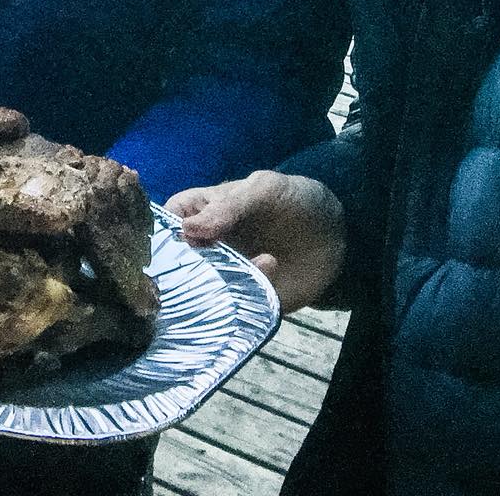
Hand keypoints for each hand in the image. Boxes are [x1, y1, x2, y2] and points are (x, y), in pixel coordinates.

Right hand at [165, 170, 346, 313]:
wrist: (338, 232)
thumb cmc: (292, 199)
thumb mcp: (263, 189)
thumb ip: (228, 206)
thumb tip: (187, 230)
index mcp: (200, 212)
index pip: (166, 224)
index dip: (162, 234)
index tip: (176, 242)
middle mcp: (204, 248)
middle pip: (175, 264)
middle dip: (182, 270)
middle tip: (206, 265)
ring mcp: (223, 276)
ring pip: (200, 291)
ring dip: (215, 286)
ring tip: (252, 264)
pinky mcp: (246, 300)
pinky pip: (232, 309)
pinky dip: (240, 302)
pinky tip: (268, 271)